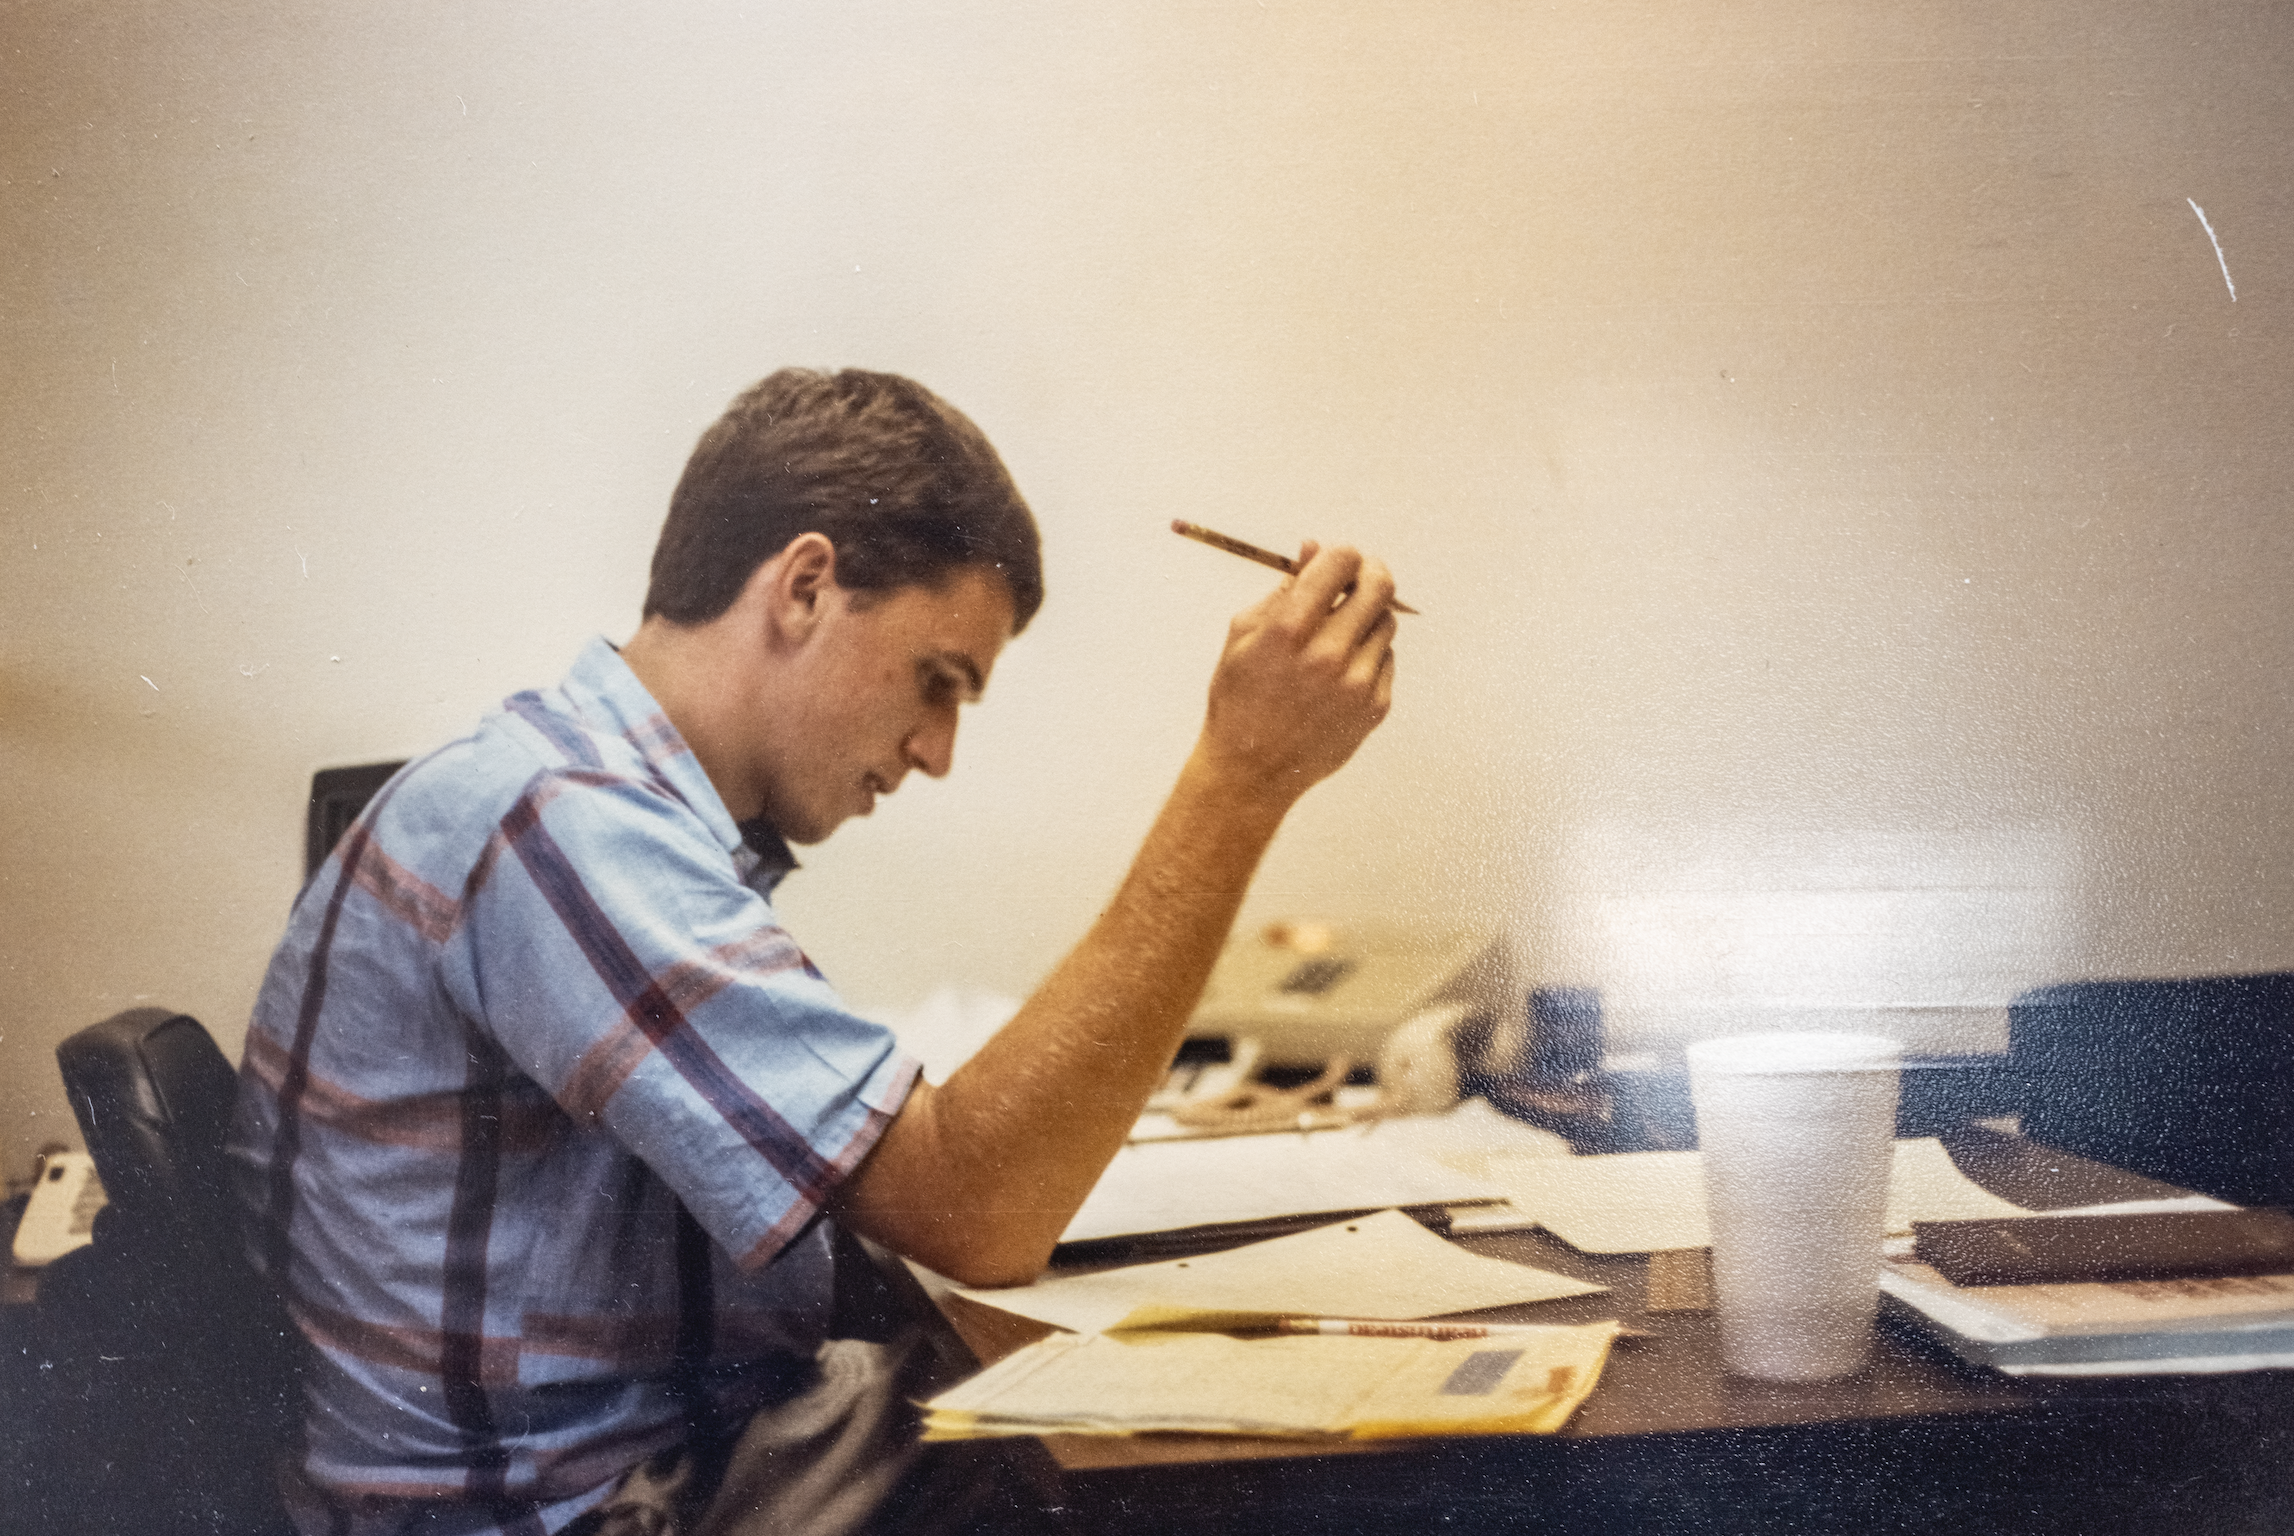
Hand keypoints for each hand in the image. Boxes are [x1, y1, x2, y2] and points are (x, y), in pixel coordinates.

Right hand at [1197, 542, 1396, 807]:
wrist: (1251, 770)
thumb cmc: (1239, 697)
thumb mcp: (1244, 635)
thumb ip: (1283, 589)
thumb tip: (1313, 548)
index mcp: (1289, 630)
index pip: (1341, 562)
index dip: (1341, 554)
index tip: (1337, 561)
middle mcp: (1328, 654)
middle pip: (1379, 586)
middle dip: (1369, 573)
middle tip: (1357, 579)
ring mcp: (1357, 683)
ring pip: (1386, 623)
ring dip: (1367, 619)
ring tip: (1337, 637)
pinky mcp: (1375, 707)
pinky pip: (1386, 660)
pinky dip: (1368, 656)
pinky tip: (1339, 674)